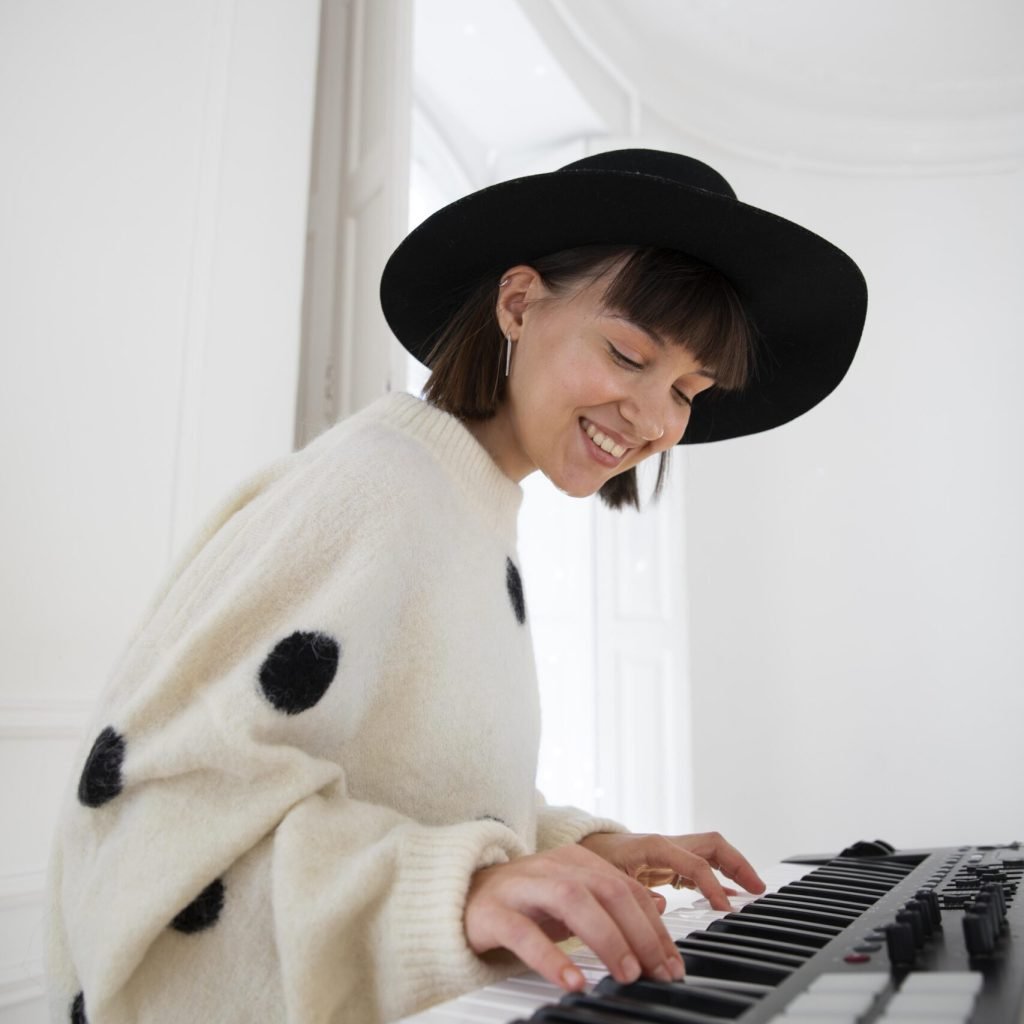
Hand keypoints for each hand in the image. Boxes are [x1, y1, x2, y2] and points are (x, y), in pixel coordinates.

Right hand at [463, 843, 685, 991]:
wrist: (458, 897)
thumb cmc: (520, 902)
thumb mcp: (570, 896)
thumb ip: (610, 899)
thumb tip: (658, 904)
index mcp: (575, 860)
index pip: (626, 887)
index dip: (655, 925)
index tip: (672, 962)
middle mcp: (551, 866)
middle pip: (607, 889)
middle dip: (640, 932)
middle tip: (658, 971)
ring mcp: (521, 886)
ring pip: (572, 900)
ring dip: (607, 938)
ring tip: (626, 974)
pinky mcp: (492, 912)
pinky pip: (525, 933)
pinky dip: (552, 958)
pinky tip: (573, 980)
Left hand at [579, 830, 765, 911]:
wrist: (581, 848)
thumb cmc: (592, 859)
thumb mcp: (608, 876)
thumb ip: (632, 890)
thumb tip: (661, 907)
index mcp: (655, 846)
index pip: (695, 863)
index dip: (713, 885)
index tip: (726, 909)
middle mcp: (667, 845)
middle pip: (712, 846)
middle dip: (737, 863)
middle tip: (758, 888)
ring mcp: (669, 853)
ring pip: (710, 854)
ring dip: (733, 869)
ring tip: (752, 891)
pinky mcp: (667, 864)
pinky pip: (700, 868)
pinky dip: (716, 880)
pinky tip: (726, 898)